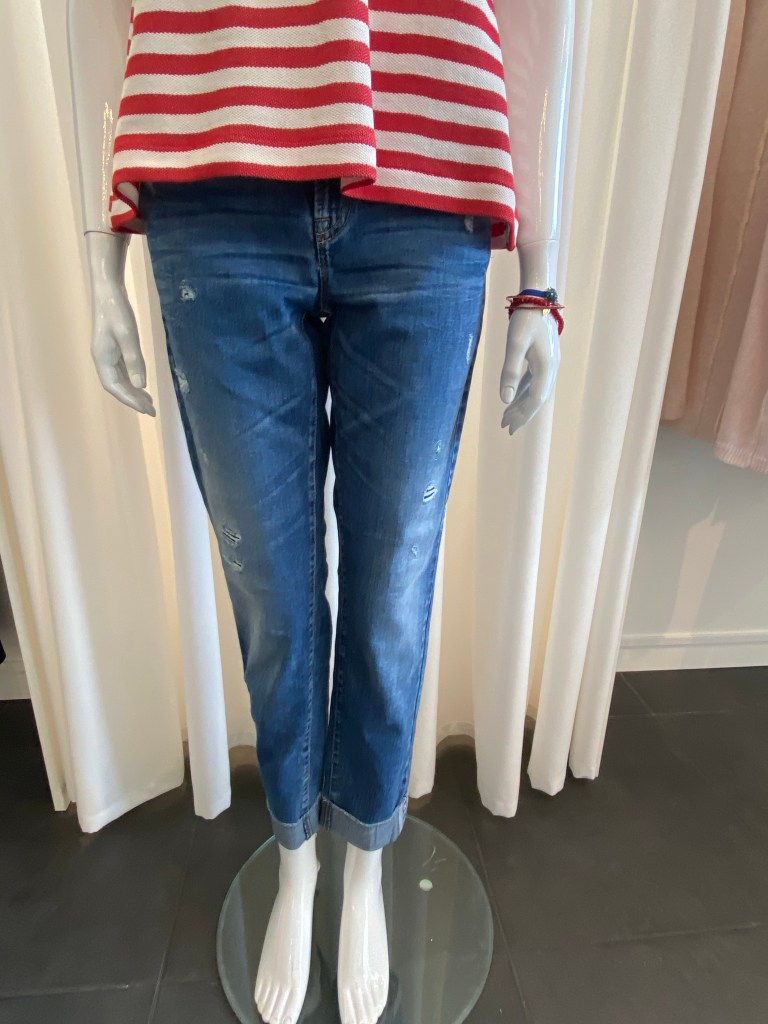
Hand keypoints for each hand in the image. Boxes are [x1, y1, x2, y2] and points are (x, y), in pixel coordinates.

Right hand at [90, 276, 155, 416]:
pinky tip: (141, 384)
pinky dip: (132, 380)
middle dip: (133, 399)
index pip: (115, 387)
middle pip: (117, 386)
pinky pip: (122, 370)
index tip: (146, 409)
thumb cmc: (117, 310)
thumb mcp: (127, 334)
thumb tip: (140, 385)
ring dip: (133, 391)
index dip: (130, 400)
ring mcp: (107, 353)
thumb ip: (134, 360)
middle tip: (152, 410)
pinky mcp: (113, 347)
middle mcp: (103, 359)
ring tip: (149, 402)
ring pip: (120, 379)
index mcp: (102, 358)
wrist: (108, 289)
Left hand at [499, 307, 560, 434]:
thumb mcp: (515, 345)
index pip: (536, 399)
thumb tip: (505, 400)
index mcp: (546, 367)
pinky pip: (534, 381)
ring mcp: (549, 363)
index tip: (510, 427)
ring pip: (535, 391)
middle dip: (522, 415)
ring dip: (522, 405)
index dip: (523, 414)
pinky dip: (524, 392)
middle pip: (537, 399)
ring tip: (507, 418)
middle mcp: (551, 368)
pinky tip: (514, 398)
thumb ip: (510, 372)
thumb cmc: (525, 319)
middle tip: (506, 429)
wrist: (537, 298)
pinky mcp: (544, 357)